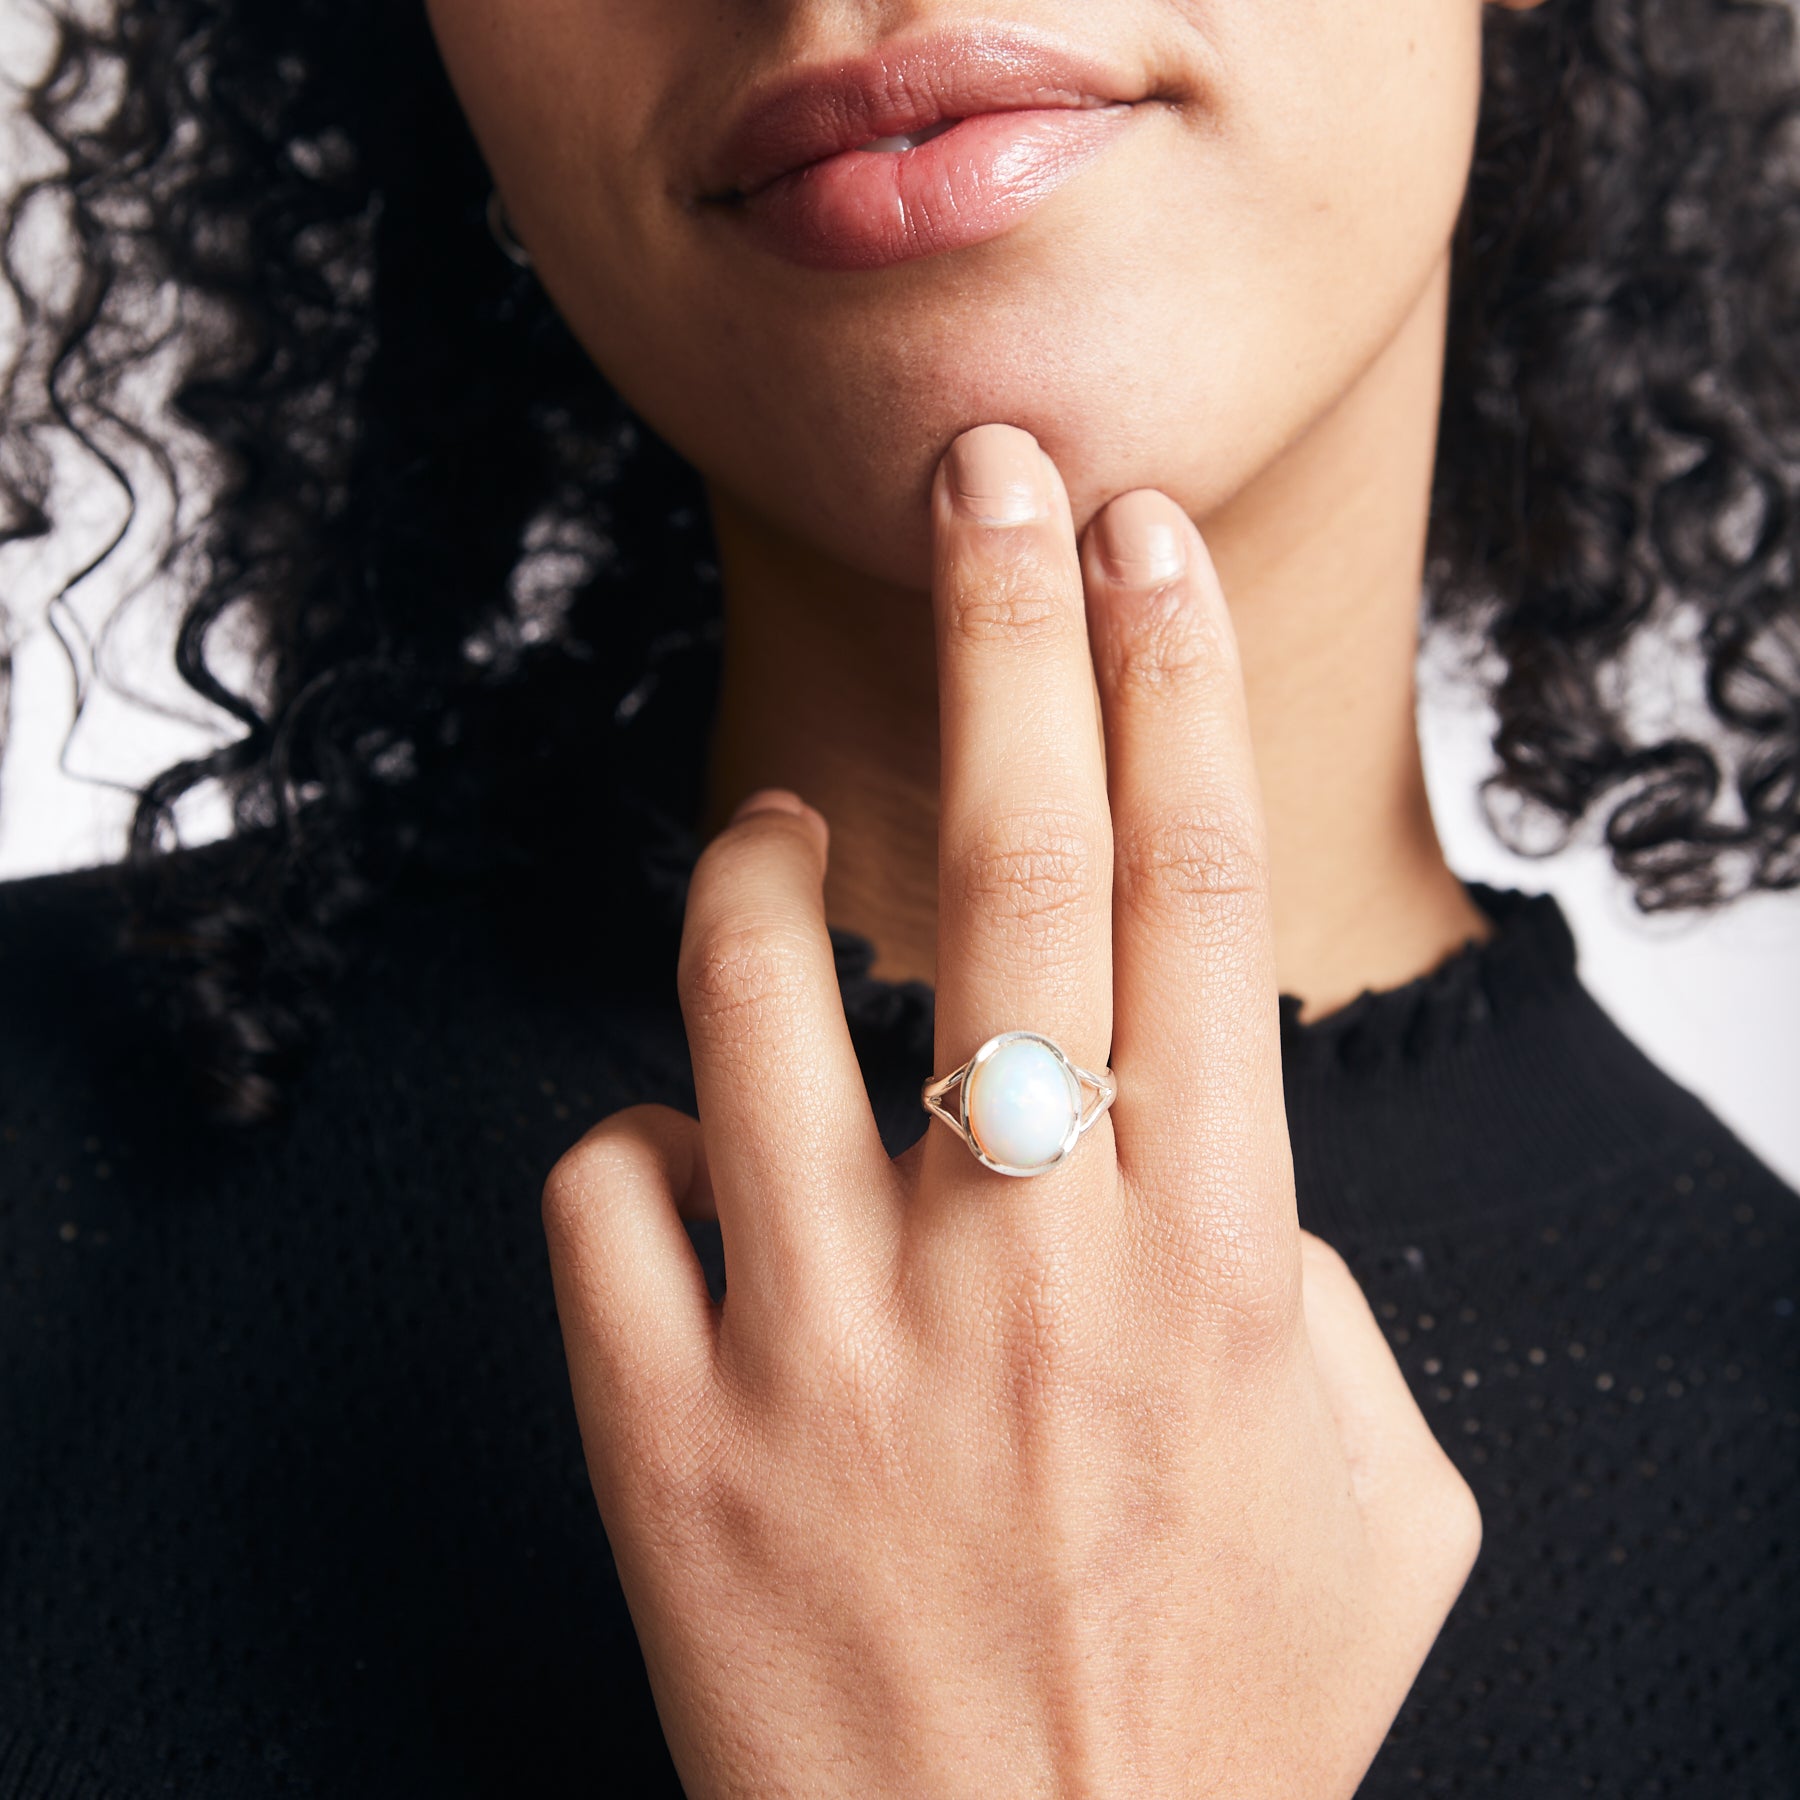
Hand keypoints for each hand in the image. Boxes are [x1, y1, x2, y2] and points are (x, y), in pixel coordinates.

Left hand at [542, 424, 1479, 1797]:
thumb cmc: (1221, 1726)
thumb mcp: (1374, 1501)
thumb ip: (1311, 1304)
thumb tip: (1217, 1176)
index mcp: (1211, 1259)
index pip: (1199, 891)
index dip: (1171, 684)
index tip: (1140, 539)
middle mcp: (1020, 1260)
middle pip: (1018, 862)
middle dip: (1002, 627)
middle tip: (983, 472)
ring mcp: (827, 1338)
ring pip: (752, 990)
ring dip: (757, 871)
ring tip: (776, 831)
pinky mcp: (668, 1432)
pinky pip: (608, 1188)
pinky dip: (640, 1145)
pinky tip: (688, 1171)